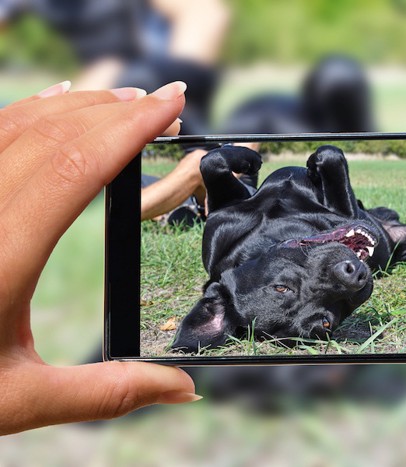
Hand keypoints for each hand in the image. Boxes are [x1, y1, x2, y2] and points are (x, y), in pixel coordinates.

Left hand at [0, 81, 198, 434]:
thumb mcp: (19, 400)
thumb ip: (107, 391)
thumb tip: (183, 389)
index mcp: (0, 261)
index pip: (76, 167)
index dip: (130, 128)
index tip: (171, 104)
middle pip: (50, 134)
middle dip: (114, 109)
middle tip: (162, 99)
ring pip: (11, 126)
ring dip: (74, 106)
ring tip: (122, 99)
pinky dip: (25, 113)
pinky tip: (50, 106)